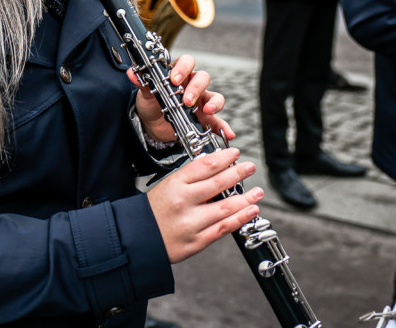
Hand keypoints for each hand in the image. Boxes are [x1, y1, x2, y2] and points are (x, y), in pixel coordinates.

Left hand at [130, 54, 234, 144]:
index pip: (187, 62)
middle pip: (203, 78)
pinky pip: (218, 121)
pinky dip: (223, 127)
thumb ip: (143, 83)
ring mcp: (201, 102)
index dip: (183, 68)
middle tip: (186, 100)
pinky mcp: (204, 118)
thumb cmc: (151, 104)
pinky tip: (226, 133)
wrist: (152, 125)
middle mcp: (193, 85)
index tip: (174, 79)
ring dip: (213, 103)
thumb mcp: (146, 94)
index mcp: (179, 74)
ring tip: (207, 111)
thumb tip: (132, 73)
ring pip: (215, 96)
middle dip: (196, 88)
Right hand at [147, 147, 263, 261]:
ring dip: (246, 198)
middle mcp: (183, 201)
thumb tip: (217, 170)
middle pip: (218, 184)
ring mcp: (191, 222)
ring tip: (257, 192)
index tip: (234, 154)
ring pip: (225, 207)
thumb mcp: (167, 186)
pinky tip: (251, 211)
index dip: (223, 158)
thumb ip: (190, 180)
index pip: (204, 166)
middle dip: (238, 173)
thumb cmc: (154, 211)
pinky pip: (223, 228)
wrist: (138, 238)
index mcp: (175, 184)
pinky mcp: (197, 241)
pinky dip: (240, 218)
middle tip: (250, 167)